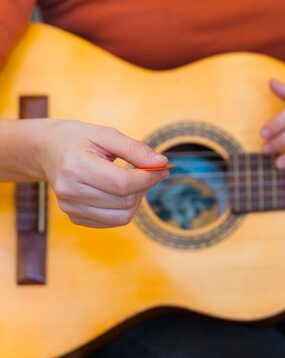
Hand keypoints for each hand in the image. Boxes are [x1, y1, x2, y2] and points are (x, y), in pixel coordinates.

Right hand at [37, 120, 168, 226]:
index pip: (121, 183)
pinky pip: (112, 222)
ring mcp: (70, 208)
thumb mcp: (107, 135)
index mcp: (75, 165)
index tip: (161, 169)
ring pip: (122, 216)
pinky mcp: (75, 218)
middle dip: (144, 187)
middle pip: (124, 201)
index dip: (147, 178)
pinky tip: (118, 192)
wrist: (49, 151)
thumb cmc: (79, 140)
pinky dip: (123, 208)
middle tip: (147, 172)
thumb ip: (135, 149)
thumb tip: (162, 163)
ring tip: (131, 182)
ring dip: (136, 200)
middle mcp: (69, 190)